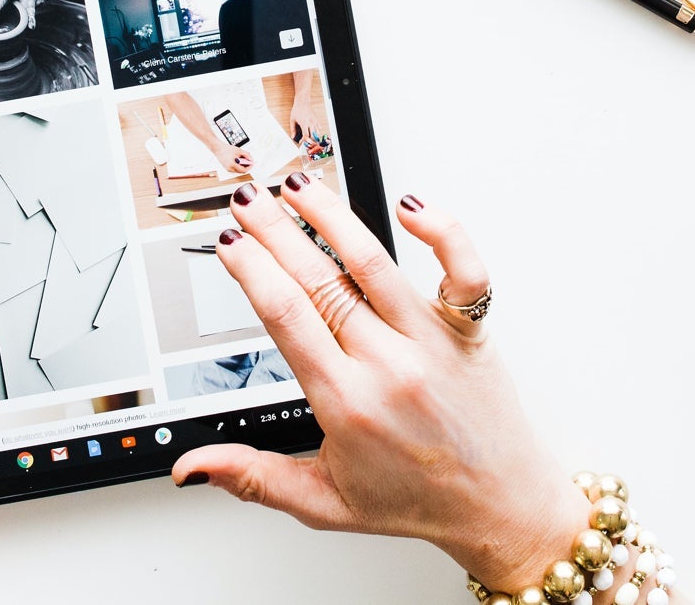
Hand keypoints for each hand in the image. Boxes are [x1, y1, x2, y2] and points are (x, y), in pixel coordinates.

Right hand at [171, 181, 588, 593]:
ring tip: (301, 186)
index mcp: (347, 402)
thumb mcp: (325, 503)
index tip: (230, 245)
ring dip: (332, 217)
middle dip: (275, 232)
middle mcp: (389, 364)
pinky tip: (411, 205)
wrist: (501, 507)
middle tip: (247, 200)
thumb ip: (253, 479)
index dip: (252, 272)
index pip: (286, 318)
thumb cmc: (418, 501)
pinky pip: (463, 272)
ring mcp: (431, 342)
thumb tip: (194, 467)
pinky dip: (443, 233)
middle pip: (320, 280)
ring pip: (375, 264)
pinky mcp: (469, 331)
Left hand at [287, 72, 328, 151]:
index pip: (306, 136)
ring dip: (314, 137)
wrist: (303, 102)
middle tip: (307, 143)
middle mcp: (310, 123)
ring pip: (317, 133)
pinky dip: (316, 132)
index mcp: (304, 123)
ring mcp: (314, 121)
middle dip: (310, 141)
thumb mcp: (292, 120)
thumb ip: (293, 130)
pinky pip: (318, 128)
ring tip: (310, 139)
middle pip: (313, 136)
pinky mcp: (316, 120)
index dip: (304, 141)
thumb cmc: (297, 110)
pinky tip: (313, 132)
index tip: (301, 142)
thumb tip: (293, 137)